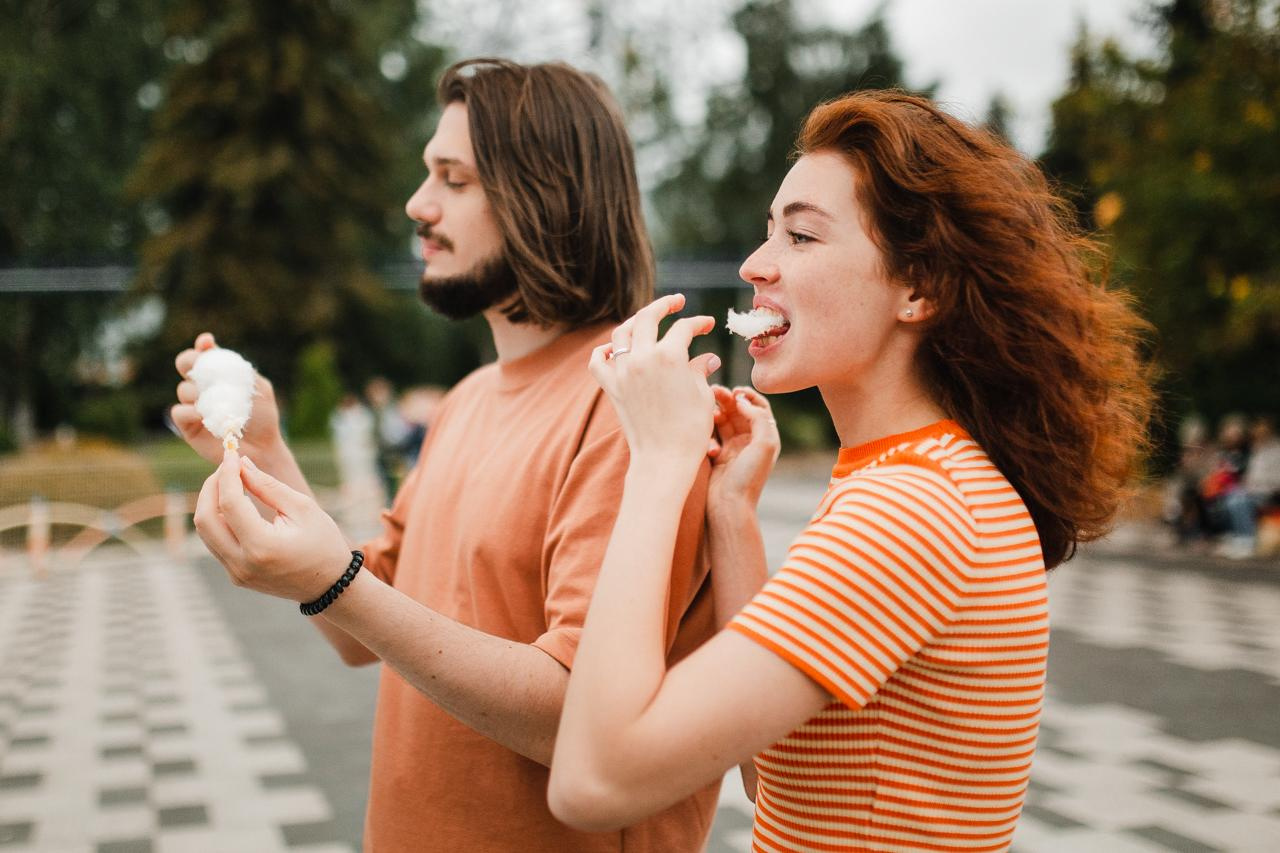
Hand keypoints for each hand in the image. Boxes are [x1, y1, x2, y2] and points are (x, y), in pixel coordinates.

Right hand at [172, 333, 282, 465]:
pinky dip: (189, 411)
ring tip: (211, 399)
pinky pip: (178, 412)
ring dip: (195, 391)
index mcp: (219, 374)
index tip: (207, 342)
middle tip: (199, 366)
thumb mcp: (258, 389)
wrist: (263, 447)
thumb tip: (222, 356)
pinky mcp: (188, 426)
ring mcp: (193, 405)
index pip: (204, 354)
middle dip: (189, 361)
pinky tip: (203, 414)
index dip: (202, 346)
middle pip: (184, 364)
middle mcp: (202, 386)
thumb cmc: (263, 417)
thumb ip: (242, 371)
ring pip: (182, 389)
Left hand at [193, 449, 349, 602]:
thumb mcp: (302, 508)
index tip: (232, 454)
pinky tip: (234, 503)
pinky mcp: (235, 575)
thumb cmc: (323, 544)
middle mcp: (242, 563)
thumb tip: (241, 464)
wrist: (331, 586)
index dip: (227, 474)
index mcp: (262, 546)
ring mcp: (235, 573)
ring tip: (231, 482)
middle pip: (205, 519)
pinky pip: (215, 542)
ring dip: (211, 502)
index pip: (230, 503)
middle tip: (227, 467)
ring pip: (205, 531)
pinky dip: (219, 519)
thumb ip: (268, 486)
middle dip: (211, 487)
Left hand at [588, 294, 721, 468]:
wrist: (663, 460)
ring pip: (621, 333)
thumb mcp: (703, 396)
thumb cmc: (691, 431)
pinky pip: (598, 362)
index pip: (684, 328)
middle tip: (676, 302)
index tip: (707, 325)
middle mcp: (641, 358)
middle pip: (648, 317)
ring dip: (635, 322)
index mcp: (669, 356)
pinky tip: (613, 349)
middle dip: (664, 305)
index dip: (698, 323)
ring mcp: (622, 372)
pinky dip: (603, 351)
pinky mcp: (611, 389)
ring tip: (646, 320)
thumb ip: (700, 370)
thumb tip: (706, 358)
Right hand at [709, 386, 779, 511]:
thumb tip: (741, 400)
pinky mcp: (717, 455)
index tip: (735, 391)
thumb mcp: (764, 444)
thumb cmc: (749, 477)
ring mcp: (733, 448)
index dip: (747, 396)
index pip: (759, 407)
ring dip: (715, 413)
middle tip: (714, 392)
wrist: (729, 506)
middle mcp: (750, 440)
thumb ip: (759, 417)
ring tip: (707, 412)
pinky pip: (711, 435)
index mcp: (765, 437)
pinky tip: (710, 449)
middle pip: (739, 411)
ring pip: (723, 420)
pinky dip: (709, 436)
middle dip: (727, 399)